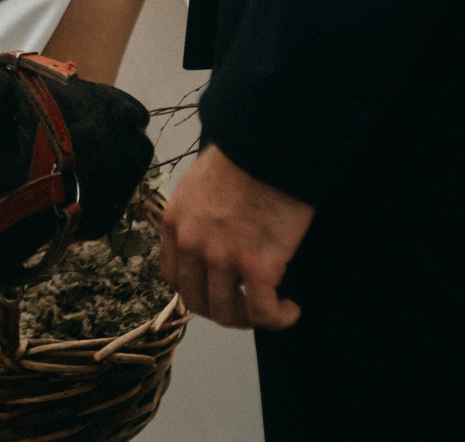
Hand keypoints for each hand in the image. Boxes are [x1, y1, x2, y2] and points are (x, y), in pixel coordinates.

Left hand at [161, 143, 313, 329]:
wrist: (269, 144)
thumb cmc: (244, 156)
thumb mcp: (200, 184)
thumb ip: (198, 216)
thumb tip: (214, 235)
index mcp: (176, 223)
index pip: (174, 277)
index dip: (196, 291)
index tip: (217, 291)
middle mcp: (192, 244)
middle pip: (197, 301)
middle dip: (222, 310)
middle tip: (246, 306)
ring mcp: (222, 257)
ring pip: (227, 312)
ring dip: (250, 319)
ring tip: (272, 309)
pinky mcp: (257, 265)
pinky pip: (262, 311)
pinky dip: (277, 318)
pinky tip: (290, 310)